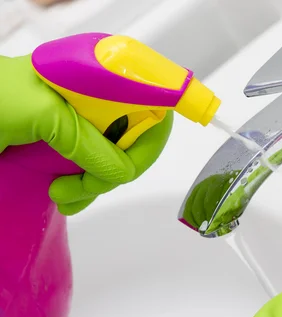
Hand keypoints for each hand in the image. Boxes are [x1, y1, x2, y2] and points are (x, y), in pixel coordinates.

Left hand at [0, 55, 172, 214]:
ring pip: (120, 157)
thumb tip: (120, 171)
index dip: (154, 133)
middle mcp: (95, 92)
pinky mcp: (70, 138)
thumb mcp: (39, 114)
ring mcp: (83, 117)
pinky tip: (64, 191)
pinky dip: (88, 186)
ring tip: (64, 193)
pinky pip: (97, 167)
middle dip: (120, 168)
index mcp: (95, 70)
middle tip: (87, 186)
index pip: (153, 100)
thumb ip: (84, 140)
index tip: (135, 166)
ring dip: (99, 183)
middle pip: (139, 136)